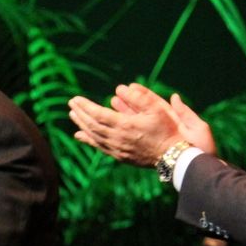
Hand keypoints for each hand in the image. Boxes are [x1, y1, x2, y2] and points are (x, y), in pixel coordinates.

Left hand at [69, 83, 213, 164]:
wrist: (173, 155)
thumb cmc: (167, 129)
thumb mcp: (157, 108)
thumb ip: (138, 97)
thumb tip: (120, 88)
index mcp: (125, 125)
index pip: (98, 114)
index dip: (85, 106)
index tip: (75, 99)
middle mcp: (118, 139)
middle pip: (92, 125)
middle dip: (80, 113)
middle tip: (71, 104)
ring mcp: (117, 149)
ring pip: (93, 136)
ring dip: (81, 125)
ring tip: (73, 115)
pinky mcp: (120, 156)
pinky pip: (99, 147)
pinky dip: (87, 140)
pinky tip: (79, 135)